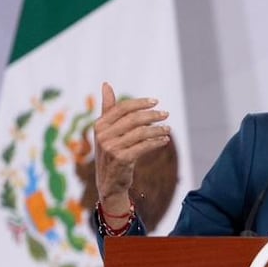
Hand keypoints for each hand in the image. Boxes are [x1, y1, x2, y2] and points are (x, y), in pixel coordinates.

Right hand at [93, 81, 170, 217]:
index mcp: (99, 125)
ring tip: (168, 129)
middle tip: (166, 114)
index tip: (156, 102)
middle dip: (152, 115)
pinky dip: (156, 142)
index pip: (122, 108)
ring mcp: (111, 148)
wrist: (109, 182)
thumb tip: (106, 84)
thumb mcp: (106, 131)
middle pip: (133, 119)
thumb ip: (108, 109)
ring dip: (157, 130)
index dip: (140, 103)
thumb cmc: (110, 152)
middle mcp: (103, 136)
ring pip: (141, 133)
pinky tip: (164, 140)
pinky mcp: (121, 159)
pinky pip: (143, 147)